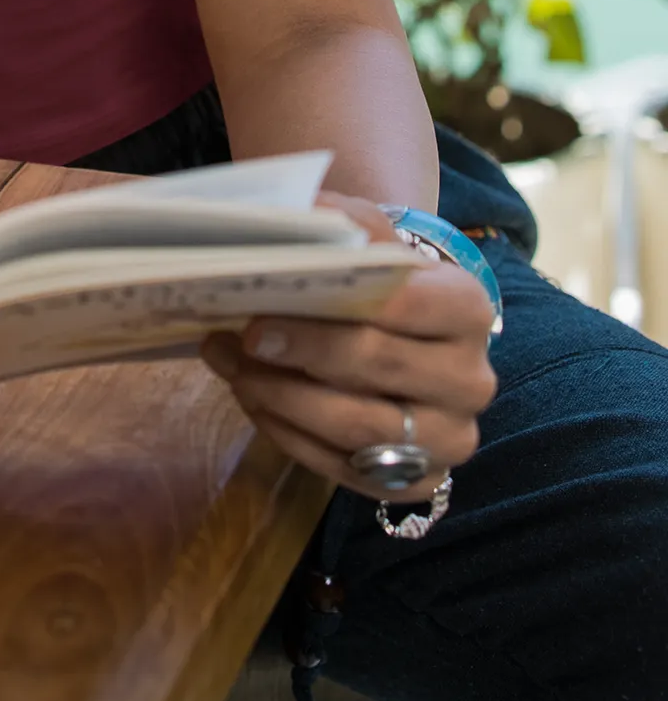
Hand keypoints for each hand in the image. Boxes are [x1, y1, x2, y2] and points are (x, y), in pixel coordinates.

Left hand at [201, 193, 496, 501]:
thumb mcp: (368, 234)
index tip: (260, 315)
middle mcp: (469, 380)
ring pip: (356, 429)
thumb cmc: (382, 277)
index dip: (331, 314)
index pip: (404, 308)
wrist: (408, 329)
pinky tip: (253, 398)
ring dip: (282, 398)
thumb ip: (334, 221)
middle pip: (378, 369)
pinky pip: (343, 469)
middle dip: (300, 355)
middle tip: (240, 339)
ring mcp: (448, 438)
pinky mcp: (417, 482)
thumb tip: (281, 218)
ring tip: (231, 367)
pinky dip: (289, 435)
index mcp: (466, 309)